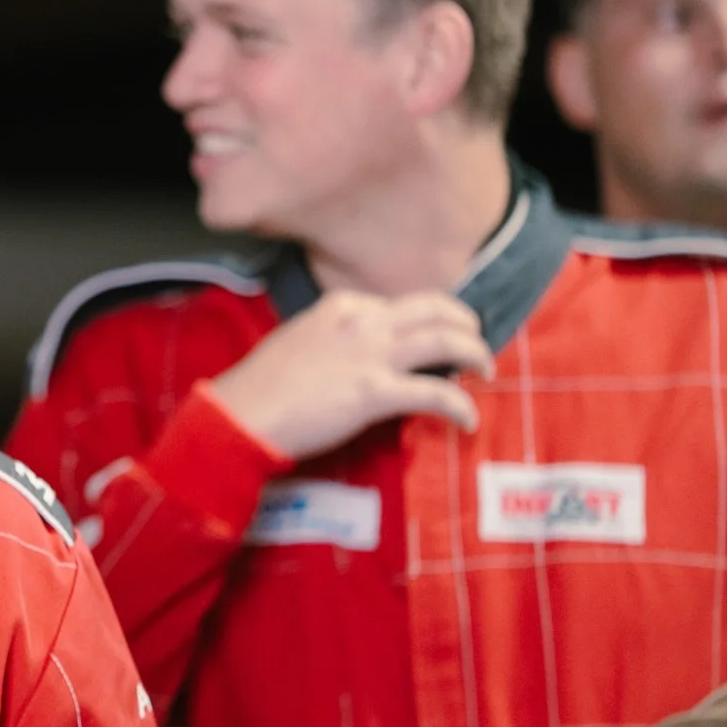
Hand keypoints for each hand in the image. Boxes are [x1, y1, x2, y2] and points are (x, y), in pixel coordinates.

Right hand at [207, 289, 492, 460]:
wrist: (242, 415)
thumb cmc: (262, 385)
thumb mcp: (299, 340)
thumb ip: (334, 336)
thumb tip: (359, 353)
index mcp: (341, 305)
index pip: (398, 305)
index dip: (420, 322)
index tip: (426, 340)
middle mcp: (362, 322)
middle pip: (436, 309)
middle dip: (465, 323)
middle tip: (474, 342)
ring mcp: (371, 355)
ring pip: (447, 340)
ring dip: (476, 354)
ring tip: (484, 371)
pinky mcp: (376, 393)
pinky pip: (437, 394)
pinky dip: (461, 406)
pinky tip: (468, 421)